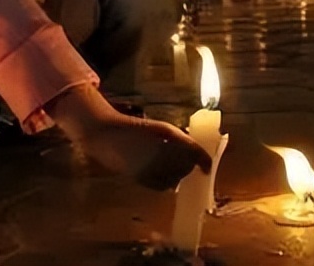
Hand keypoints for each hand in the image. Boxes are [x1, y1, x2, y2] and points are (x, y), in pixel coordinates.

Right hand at [46, 84, 210, 189]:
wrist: (106, 136)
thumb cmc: (136, 129)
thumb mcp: (161, 129)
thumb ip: (180, 139)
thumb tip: (196, 150)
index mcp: (165, 136)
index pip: (192, 151)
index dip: (203, 160)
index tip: (208, 166)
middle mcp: (158, 153)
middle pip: (185, 166)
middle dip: (189, 164)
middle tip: (189, 160)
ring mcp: (149, 168)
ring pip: (175, 178)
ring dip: (179, 173)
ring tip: (173, 165)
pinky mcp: (141, 179)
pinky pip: (162, 185)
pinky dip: (167, 181)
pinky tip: (162, 172)